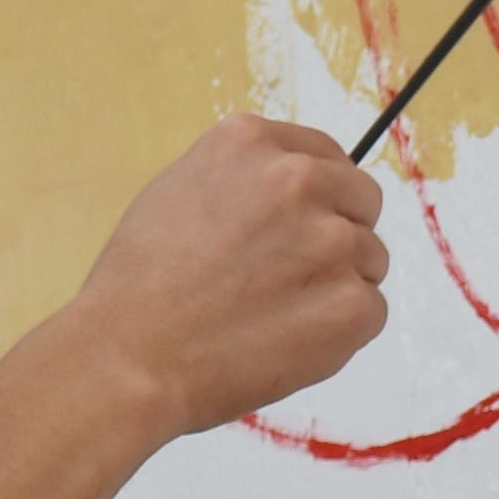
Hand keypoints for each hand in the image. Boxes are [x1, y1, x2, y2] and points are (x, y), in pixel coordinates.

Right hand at [62, 116, 388, 439]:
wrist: (129, 357)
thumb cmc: (139, 285)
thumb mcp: (177, 191)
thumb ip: (243, 179)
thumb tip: (295, 189)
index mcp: (249, 141)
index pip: (326, 155)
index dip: (319, 195)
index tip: (301, 225)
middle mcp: (297, 179)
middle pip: (362, 201)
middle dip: (338, 234)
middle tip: (289, 277)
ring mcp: (331, 240)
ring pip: (369, 260)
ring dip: (335, 286)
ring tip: (272, 314)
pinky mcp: (351, 302)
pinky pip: (370, 311)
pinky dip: (338, 332)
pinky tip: (283, 339)